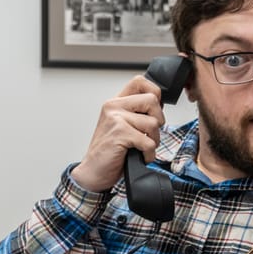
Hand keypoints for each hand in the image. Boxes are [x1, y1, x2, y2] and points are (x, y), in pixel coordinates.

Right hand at [70, 73, 165, 192]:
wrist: (93, 172)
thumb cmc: (110, 152)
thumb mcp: (122, 126)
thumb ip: (135, 113)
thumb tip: (159, 106)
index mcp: (115, 103)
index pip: (140, 81)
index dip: (154, 92)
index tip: (153, 110)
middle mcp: (113, 107)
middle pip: (152, 100)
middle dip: (158, 120)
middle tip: (149, 134)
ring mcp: (116, 119)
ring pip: (153, 123)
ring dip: (153, 140)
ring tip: (141, 148)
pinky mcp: (120, 133)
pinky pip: (148, 141)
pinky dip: (149, 154)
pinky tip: (140, 157)